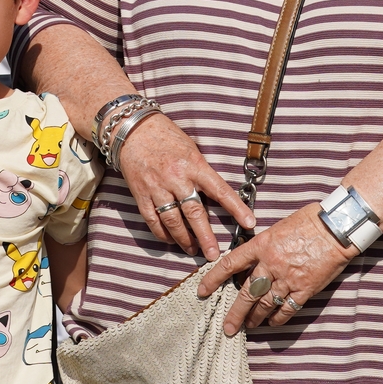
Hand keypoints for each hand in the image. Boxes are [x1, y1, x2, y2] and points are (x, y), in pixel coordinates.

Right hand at [113, 113, 253, 261]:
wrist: (133, 129)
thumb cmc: (166, 136)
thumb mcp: (191, 149)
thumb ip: (201, 172)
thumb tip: (215, 194)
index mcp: (194, 165)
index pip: (220, 190)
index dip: (236, 208)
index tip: (249, 223)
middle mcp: (176, 178)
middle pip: (194, 213)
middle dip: (205, 236)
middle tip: (213, 254)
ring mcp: (157, 187)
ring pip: (173, 220)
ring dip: (183, 239)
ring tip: (192, 249)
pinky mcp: (141, 194)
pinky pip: (153, 219)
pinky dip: (162, 233)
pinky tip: (170, 239)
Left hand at [196, 204, 350, 334]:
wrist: (336, 227)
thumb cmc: (308, 221)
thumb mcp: (277, 227)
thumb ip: (263, 245)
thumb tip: (252, 260)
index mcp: (261, 245)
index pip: (230, 265)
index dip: (213, 279)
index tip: (203, 291)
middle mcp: (271, 264)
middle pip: (246, 293)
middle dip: (235, 313)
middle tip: (228, 327)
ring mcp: (288, 278)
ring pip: (265, 304)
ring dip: (255, 318)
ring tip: (249, 326)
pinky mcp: (305, 289)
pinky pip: (288, 309)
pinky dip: (278, 318)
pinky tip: (272, 322)